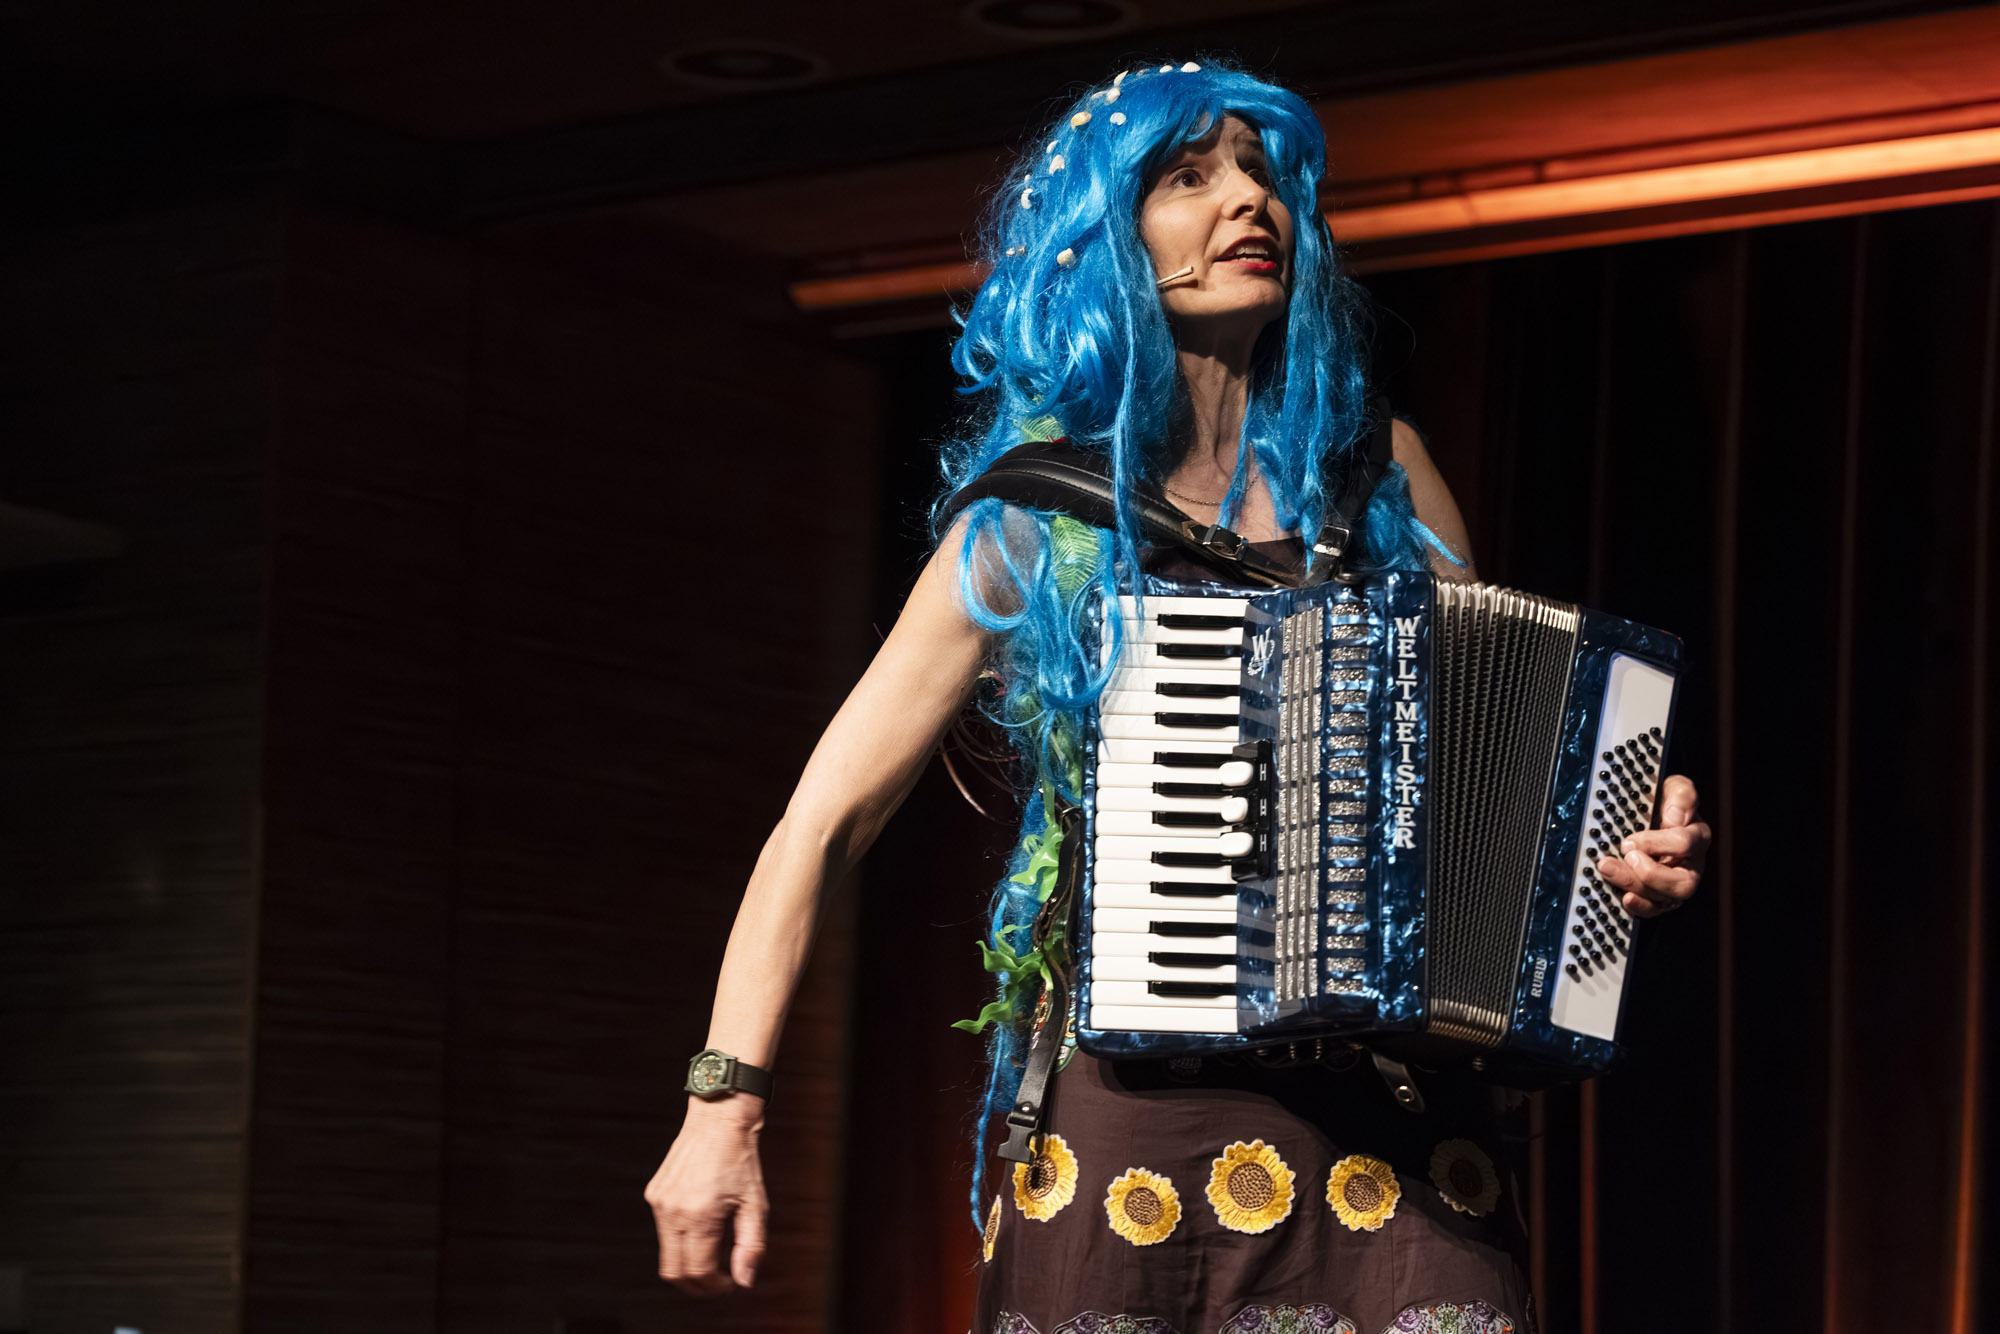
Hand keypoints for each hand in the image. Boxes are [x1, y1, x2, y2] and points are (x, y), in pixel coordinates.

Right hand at [644, 1095, 768, 1295]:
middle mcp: (673, 1211)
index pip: (698, 1271)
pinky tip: (703, 1227)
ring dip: (689, 1262)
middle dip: (698, 1284)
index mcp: (699, 1215)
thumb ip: (751, 1245)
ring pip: (666, 1253)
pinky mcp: (654, 1194)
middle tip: (720, 1280)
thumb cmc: (741, 1159)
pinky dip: (681, 1240)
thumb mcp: (756, 1203)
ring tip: (714, 1252)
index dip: (715, 1286)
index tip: (730, 1283)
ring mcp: (660, 1202)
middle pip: (675, 1271)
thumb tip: (743, 1281)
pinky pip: (664, 1231)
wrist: (718, 1119)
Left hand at [1595, 774, 1709, 918]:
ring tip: (1608, 868)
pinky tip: (1625, 898)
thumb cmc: (1665, 803)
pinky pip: (1654, 909)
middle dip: (1650, 874)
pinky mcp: (1660, 896)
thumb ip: (1682, 794)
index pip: (1685, 844)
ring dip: (1634, 884)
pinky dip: (1640, 907)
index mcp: (1697, 837)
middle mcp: (1691, 865)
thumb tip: (1674, 817)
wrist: (1653, 815)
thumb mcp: (1674, 788)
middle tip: (1625, 856)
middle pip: (1683, 883)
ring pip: (1665, 898)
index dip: (1656, 843)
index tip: (1631, 839)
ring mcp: (1675, 884)